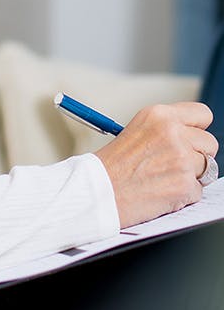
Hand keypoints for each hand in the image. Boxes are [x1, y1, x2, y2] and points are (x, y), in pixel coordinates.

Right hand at [95, 102, 217, 228]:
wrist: (98, 190)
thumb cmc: (113, 165)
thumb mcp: (137, 131)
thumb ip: (168, 129)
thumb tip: (195, 137)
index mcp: (159, 115)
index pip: (203, 113)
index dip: (197, 129)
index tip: (191, 138)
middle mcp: (172, 133)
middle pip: (210, 143)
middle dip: (197, 155)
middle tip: (173, 163)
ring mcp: (181, 159)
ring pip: (208, 168)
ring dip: (191, 175)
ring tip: (164, 178)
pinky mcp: (185, 185)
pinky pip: (198, 191)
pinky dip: (183, 195)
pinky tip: (162, 191)